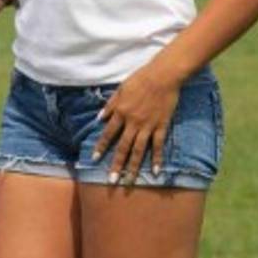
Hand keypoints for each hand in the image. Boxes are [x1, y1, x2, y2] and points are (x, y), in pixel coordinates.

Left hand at [92, 64, 179, 184]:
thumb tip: (99, 118)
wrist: (163, 76)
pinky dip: (157, 159)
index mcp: (121, 112)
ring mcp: (148, 126)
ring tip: (129, 182)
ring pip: (139, 151)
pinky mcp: (161, 126)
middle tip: (111, 181)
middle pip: (123, 147)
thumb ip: (110, 105)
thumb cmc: (140, 79)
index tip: (94, 159)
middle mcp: (133, 122)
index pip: (108, 133)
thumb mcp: (120, 89)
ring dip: (133, 168)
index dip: (101, 146)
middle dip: (116, 165)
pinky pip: (158, 146)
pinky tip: (155, 172)